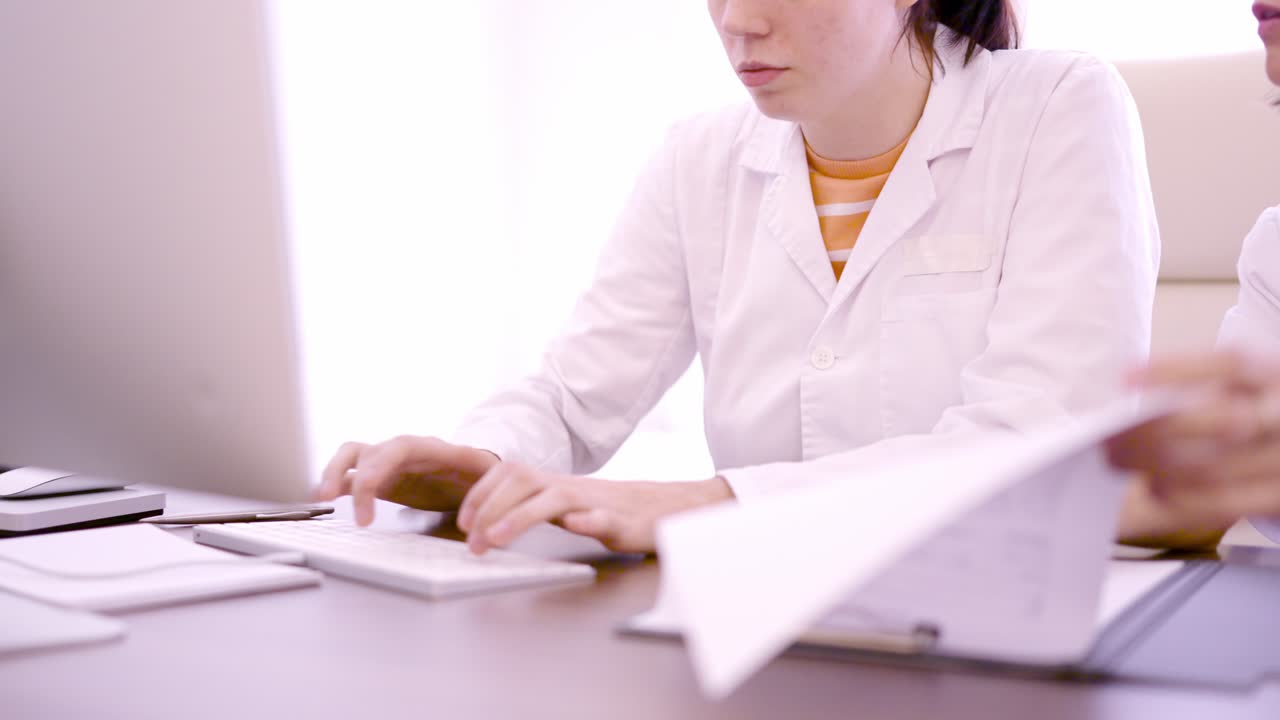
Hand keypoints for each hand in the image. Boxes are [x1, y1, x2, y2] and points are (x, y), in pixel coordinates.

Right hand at [315, 436, 499, 525]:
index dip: (378, 467)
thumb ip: (485, 483)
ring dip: (335, 472)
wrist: (476, 472)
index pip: (399, 448)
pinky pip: (352, 474)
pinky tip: (324, 498)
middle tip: (335, 500)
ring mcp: (389, 463)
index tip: (366, 490)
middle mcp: (404, 451)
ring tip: (322, 497)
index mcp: (431, 448)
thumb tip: (485, 501)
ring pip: (354, 456)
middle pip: (370, 452)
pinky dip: (337, 483)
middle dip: (350, 474)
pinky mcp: (381, 478)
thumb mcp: (488, 476)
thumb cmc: (482, 474)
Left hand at [456, 464, 733, 553]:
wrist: (667, 509)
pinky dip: (588, 520)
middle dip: (489, 507)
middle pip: (522, 480)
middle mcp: (570, 488)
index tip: (462, 522)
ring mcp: (596, 502)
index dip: (481, 495)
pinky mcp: (623, 521)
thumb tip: (489, 520)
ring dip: (521, 516)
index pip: (509, 476)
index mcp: (554, 485)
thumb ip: (534, 508)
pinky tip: (576, 525)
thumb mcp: (567, 507)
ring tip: (497, 538)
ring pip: (554, 499)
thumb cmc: (613, 511)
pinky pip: (604, 517)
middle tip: (473, 541)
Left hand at [1106, 350, 1279, 523]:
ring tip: (1122, 460)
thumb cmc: (1253, 412)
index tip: (1126, 378)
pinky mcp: (1278, 500)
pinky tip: (1156, 488)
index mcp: (1275, 376)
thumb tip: (1131, 393)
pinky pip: (1221, 505)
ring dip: (1157, 467)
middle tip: (1110, 435)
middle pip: (1222, 420)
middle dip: (1156, 430)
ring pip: (1214, 468)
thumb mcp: (1241, 388)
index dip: (1177, 370)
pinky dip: (1178, 498)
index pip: (1233, 365)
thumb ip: (1201, 387)